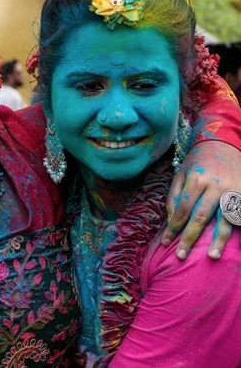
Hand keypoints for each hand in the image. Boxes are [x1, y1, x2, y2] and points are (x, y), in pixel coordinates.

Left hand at [163, 141, 240, 258]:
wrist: (223, 143)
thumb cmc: (197, 161)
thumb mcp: (180, 174)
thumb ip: (174, 197)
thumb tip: (171, 220)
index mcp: (196, 180)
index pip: (182, 210)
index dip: (173, 228)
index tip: (166, 243)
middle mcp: (215, 186)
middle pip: (201, 217)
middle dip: (190, 238)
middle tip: (181, 256)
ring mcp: (233, 190)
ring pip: (225, 219)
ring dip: (219, 239)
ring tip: (212, 256)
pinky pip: (240, 214)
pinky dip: (238, 229)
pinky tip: (235, 244)